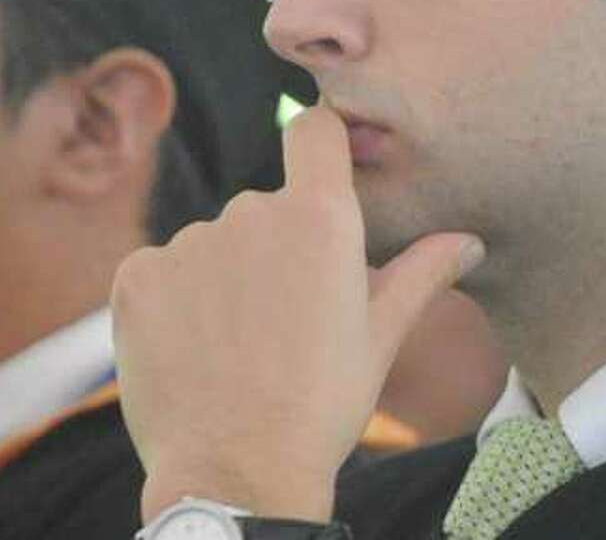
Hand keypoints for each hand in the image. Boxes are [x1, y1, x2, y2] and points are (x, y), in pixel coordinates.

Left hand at [112, 106, 484, 522]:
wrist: (236, 474)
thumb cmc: (321, 406)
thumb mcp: (380, 338)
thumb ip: (422, 273)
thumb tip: (467, 241)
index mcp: (320, 219)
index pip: (314, 131)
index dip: (319, 144)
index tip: (320, 169)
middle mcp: (251, 212)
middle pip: (263, 207)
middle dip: (272, 251)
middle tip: (282, 322)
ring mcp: (188, 242)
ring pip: (211, 245)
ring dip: (222, 281)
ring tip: (235, 349)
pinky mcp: (138, 274)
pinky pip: (160, 270)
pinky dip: (173, 303)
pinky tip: (192, 352)